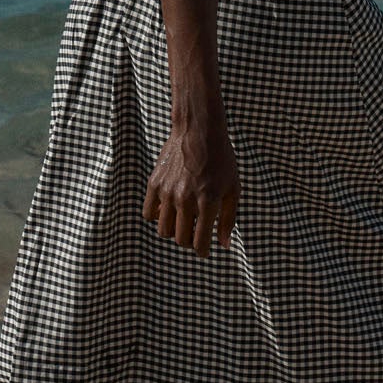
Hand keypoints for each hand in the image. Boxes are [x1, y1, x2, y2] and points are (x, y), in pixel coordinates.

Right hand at [141, 123, 239, 256]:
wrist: (199, 131)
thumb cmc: (222, 160)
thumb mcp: (233, 188)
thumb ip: (229, 219)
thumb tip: (223, 245)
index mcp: (209, 201)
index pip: (200, 243)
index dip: (203, 251)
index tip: (204, 250)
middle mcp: (186, 199)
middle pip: (181, 240)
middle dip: (189, 241)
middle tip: (195, 231)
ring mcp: (168, 191)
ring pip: (164, 230)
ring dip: (174, 230)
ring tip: (183, 219)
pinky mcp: (154, 183)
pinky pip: (149, 214)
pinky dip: (158, 216)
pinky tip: (169, 208)